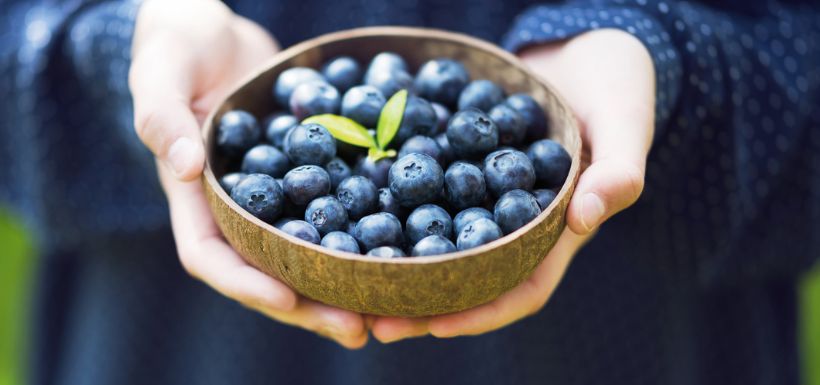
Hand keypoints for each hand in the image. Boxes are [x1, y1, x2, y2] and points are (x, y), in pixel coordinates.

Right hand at [129, 0, 367, 348]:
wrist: (217, 28)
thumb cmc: (176, 43)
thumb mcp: (160, 69)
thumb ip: (162, 116)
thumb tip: (187, 167)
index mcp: (194, 197)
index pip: (209, 256)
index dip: (245, 283)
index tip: (287, 299)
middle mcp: (235, 209)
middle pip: (268, 272)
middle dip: (310, 305)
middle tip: (359, 329)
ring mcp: (273, 197)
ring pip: (307, 254)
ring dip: (344, 285)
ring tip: (389, 311)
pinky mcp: (307, 176)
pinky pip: (335, 212)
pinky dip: (363, 236)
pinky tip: (402, 250)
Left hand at [372, 29, 654, 341]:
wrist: (580, 49)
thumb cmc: (617, 85)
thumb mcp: (625, 121)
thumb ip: (617, 171)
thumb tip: (585, 219)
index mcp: (557, 230)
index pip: (522, 288)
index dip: (483, 312)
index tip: (437, 327)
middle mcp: (515, 224)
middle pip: (470, 278)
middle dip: (426, 304)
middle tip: (376, 321)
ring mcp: (485, 197)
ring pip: (439, 242)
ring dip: (401, 265)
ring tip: (355, 279)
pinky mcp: (460, 166)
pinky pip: (425, 192)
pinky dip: (394, 205)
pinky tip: (355, 207)